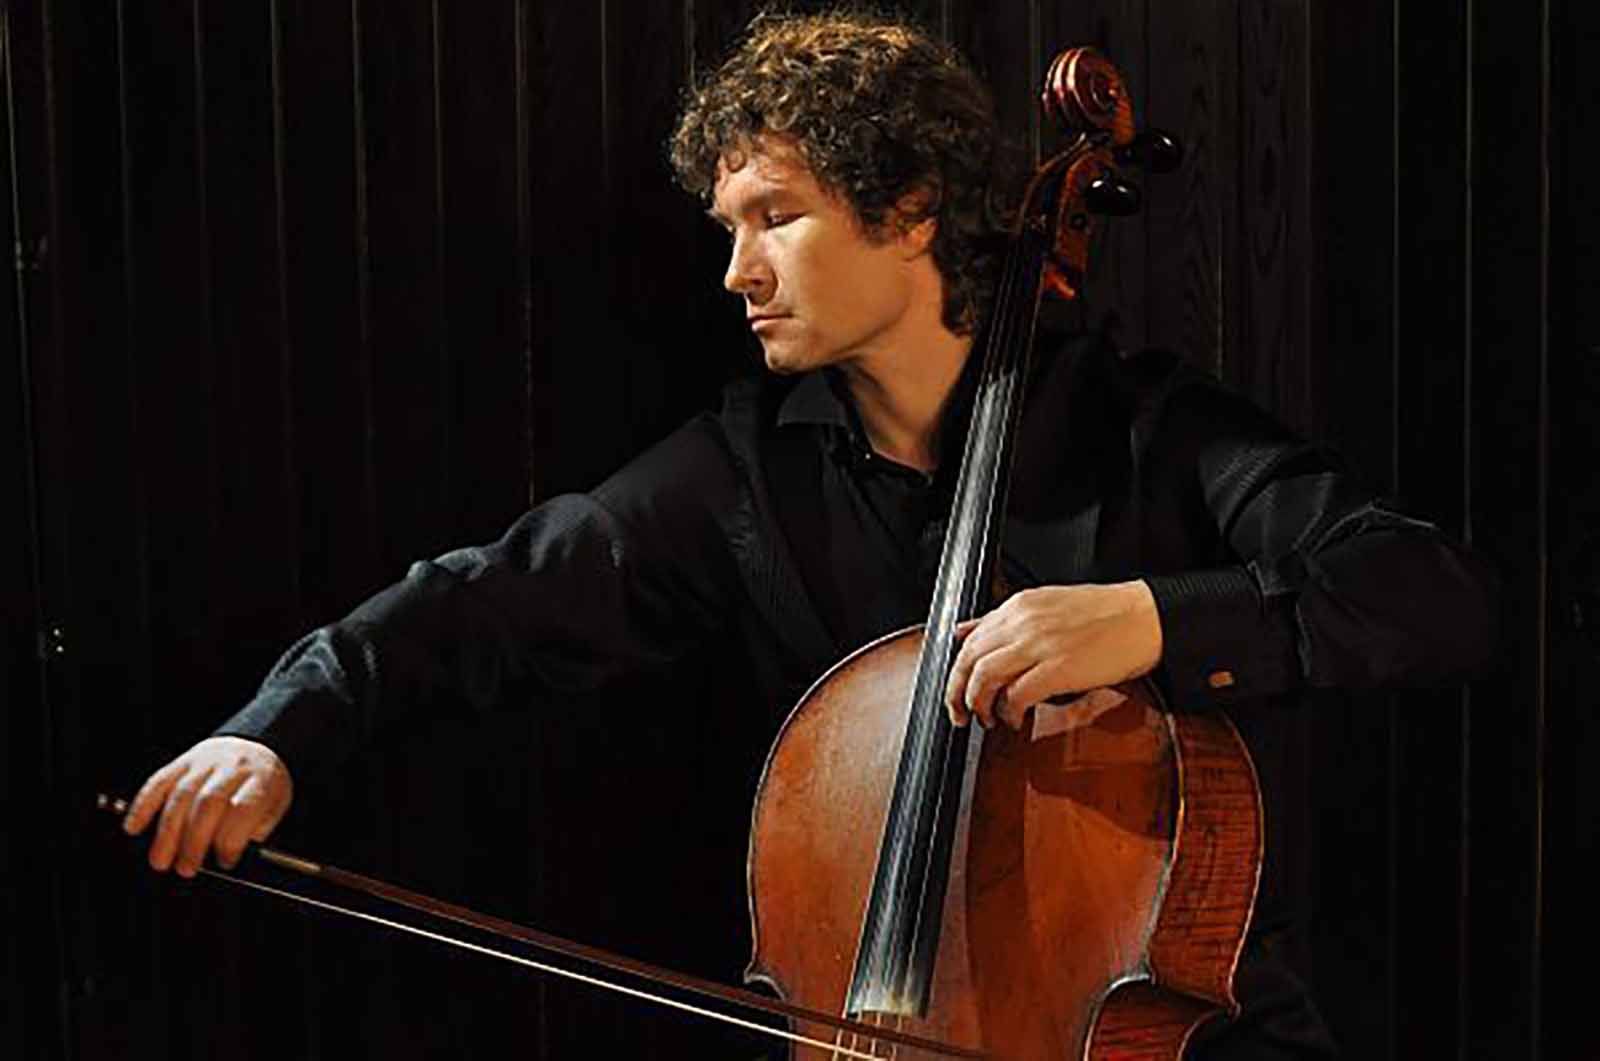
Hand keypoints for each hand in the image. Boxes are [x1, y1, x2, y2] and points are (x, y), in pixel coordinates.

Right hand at [122, 736, 293, 876]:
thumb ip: (259, 828)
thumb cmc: (263, 784)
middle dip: (194, 840)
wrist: (255, 748)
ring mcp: (205, 762)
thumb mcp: (276, 804)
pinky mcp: (182, 762)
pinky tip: (134, 827)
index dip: (231, 839)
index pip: (244, 808)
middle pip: (209, 802)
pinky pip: (158, 782)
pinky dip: (143, 806)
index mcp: (261, 778)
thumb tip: (235, 854)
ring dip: (167, 832)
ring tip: (161, 860)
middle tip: (186, 868)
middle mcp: (232, 766)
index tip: (224, 862)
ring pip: (181, 794)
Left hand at [943, 581, 1162, 729]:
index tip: (956, 690)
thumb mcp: (1045, 604)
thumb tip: (963, 631)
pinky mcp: (1059, 668)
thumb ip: (1001, 619)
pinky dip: (1009, 712)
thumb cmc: (1103, 615)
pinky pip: (1017, 695)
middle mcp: (1023, 622)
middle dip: (956, 693)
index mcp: (1019, 606)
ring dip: (979, 705)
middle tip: (960, 714)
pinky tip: (1015, 720)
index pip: (969, 640)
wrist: (1146, 618)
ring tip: (987, 720)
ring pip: (985, 678)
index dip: (956, 671)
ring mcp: (1040, 644)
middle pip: (969, 660)